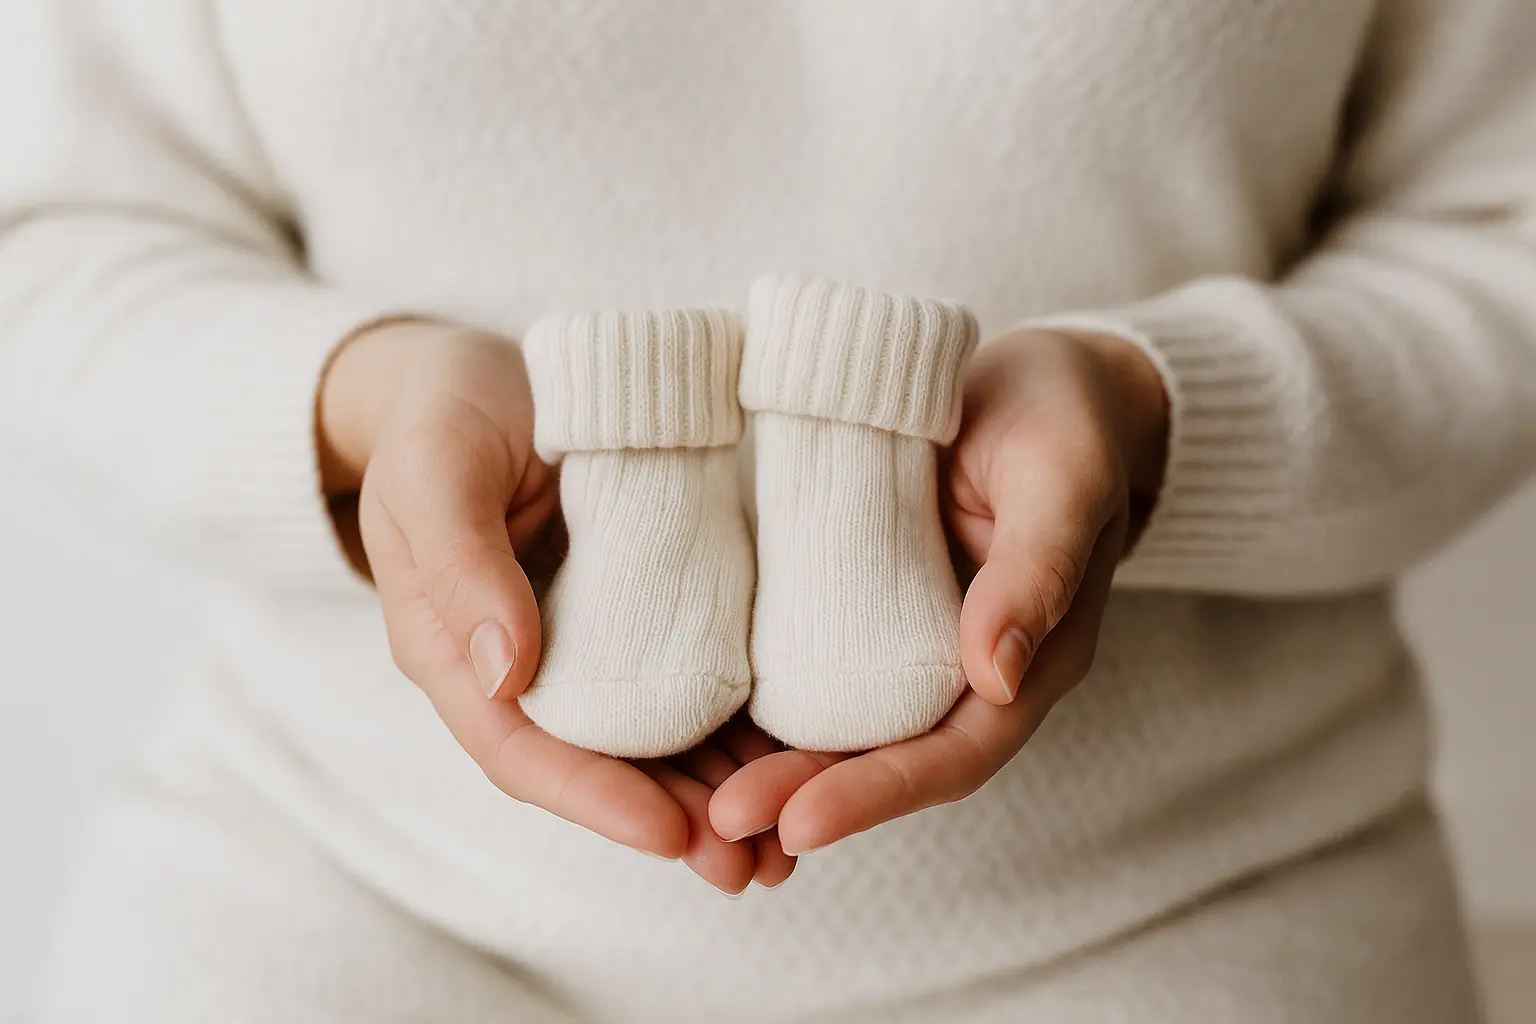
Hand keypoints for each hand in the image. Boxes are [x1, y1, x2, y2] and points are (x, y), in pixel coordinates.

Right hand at [319, 319, 792, 892]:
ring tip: (791, 842)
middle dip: (675, 822)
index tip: (668, 833)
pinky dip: (737, 723)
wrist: (472, 376)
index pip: (522, 750)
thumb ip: (458, 564)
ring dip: (719, 793)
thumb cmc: (439, 417)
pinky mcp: (638, 611)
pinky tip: (799, 750)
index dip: (592, 798)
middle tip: (753, 868)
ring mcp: (585, 644)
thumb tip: (504, 672)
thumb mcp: (435, 472)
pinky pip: (688, 680)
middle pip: (597, 767)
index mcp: (453, 653)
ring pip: (653, 740)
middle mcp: (523, 667)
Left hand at [709, 329, 1168, 854]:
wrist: (1042, 382)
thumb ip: (1038, 569)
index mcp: (1030, 661)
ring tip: (698, 803)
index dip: (879, 794)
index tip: (800, 824)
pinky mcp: (866, 607)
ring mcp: (912, 644)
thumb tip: (999, 676)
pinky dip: (764, 707)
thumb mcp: (1064, 478)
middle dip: (806, 796)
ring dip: (777, 769)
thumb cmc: (1065, 420)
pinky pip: (815, 670)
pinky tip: (702, 722)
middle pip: (887, 760)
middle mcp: (968, 672)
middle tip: (723, 821)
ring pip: (844, 730)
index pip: (955, 754)